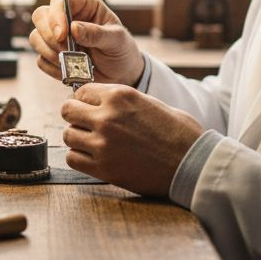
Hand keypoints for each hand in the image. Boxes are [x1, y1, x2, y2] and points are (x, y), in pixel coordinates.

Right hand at [29, 0, 142, 84]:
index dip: (56, 15)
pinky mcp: (52, 56)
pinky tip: (69, 71)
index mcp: (83, 5)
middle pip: (40, 16)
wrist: (121, 74)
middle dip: (50, 36)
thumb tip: (73, 28)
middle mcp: (66, 18)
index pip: (59, 1)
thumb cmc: (121, 50)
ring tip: (71, 63)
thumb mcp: (116, 40)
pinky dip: (53, 68)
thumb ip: (97, 34)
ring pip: (36, 38)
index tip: (63, 35)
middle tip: (65, 51)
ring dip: (50, 53)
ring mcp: (56, 37)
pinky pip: (41, 60)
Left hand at [60, 83, 204, 196]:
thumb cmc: (178, 132)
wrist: (193, 163)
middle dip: (75, 116)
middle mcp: (107, 117)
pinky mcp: (103, 168)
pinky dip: (79, 158)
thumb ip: (121, 101)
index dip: (84, 100)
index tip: (90, 108)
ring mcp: (103, 143)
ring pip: (68, 135)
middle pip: (67, 111)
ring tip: (92, 142)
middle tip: (86, 125)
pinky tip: (93, 157)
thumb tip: (99, 102)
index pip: (81, 91)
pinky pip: (73, 159)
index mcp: (119, 96)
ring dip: (78, 138)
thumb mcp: (149, 102)